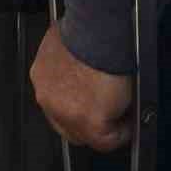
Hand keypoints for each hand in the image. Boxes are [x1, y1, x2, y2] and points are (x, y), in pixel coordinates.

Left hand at [30, 23, 133, 152]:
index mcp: (41, 77)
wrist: (98, 31)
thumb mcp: (64, 41)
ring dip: (106, 127)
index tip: (92, 103)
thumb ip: (68, 60)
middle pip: (67, 125)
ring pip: (87, 135)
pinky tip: (129, 120)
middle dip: (88, 121)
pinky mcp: (89, 122)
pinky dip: (122, 132)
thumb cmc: (88, 30)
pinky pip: (109, 139)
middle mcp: (48, 98)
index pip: (56, 104)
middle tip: (109, 113)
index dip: (77, 106)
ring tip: (122, 117)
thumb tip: (81, 63)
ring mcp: (67, 113)